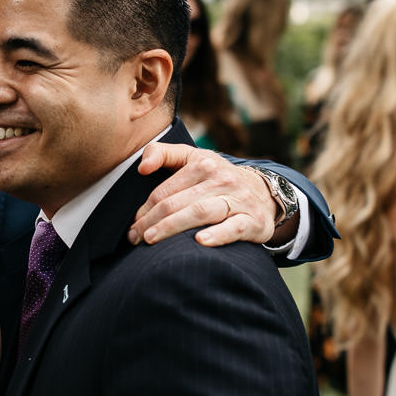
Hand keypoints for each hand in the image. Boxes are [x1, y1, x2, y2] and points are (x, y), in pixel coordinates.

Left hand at [130, 143, 275, 246]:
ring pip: (200, 213)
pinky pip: (235, 228)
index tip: (133, 225)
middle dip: (152, 222)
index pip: (166, 191)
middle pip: (178, 203)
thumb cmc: (216, 177)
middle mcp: (222, 179)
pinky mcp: (254, 221)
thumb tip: (142, 168)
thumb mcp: (192, 158)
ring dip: (172, 228)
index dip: (145, 209)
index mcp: (203, 164)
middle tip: (135, 238)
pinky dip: (218, 235)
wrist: (262, 192)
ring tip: (151, 240)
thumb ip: (163, 153)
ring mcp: (239, 200)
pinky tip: (200, 242)